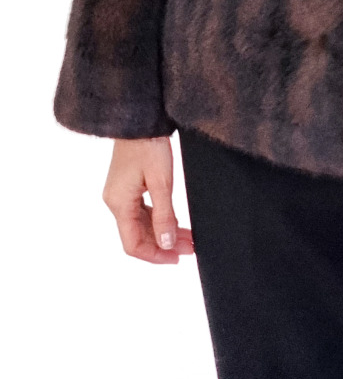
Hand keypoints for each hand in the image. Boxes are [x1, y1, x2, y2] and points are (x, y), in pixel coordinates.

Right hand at [102, 136, 194, 263]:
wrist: (140, 119)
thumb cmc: (148, 145)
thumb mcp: (161, 182)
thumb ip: (164, 215)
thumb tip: (166, 244)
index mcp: (119, 204)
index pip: (133, 244)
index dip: (155, 256)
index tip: (177, 259)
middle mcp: (116, 202)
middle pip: (138, 236)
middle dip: (165, 245)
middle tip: (191, 247)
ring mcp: (121, 194)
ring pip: (142, 224)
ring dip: (164, 233)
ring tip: (189, 238)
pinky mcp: (128, 186)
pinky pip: (142, 212)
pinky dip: (159, 220)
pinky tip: (175, 223)